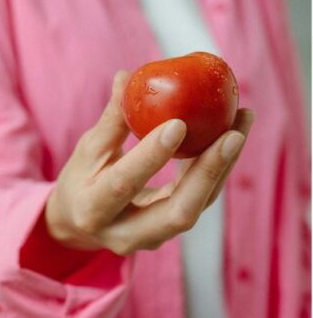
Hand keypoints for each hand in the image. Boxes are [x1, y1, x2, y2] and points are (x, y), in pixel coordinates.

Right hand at [45, 70, 254, 255]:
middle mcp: (123, 234)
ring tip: (240, 124)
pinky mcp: (171, 233)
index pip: (124, 184)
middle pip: (177, 212)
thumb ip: (110, 120)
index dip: (151, 156)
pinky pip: (200, 202)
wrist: (78, 223)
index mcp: (92, 210)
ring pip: (196, 208)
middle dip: (208, 173)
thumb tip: (128, 77)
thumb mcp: (87, 151)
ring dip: (223, 167)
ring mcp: (151, 239)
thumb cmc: (81, 179)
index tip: (178, 123)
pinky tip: (231, 136)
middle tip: (232, 134)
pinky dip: (217, 170)